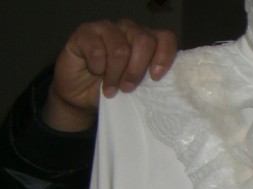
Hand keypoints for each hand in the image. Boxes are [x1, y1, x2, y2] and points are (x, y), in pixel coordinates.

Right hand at [43, 19, 177, 131]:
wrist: (82, 97)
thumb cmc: (115, 91)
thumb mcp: (139, 89)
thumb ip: (152, 80)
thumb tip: (170, 86)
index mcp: (147, 41)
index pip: (166, 38)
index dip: (164, 56)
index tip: (156, 78)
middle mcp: (129, 30)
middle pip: (144, 42)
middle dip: (137, 71)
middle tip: (127, 89)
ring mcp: (107, 28)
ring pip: (121, 48)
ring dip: (115, 74)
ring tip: (110, 89)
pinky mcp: (85, 32)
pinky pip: (97, 49)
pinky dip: (97, 67)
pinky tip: (95, 72)